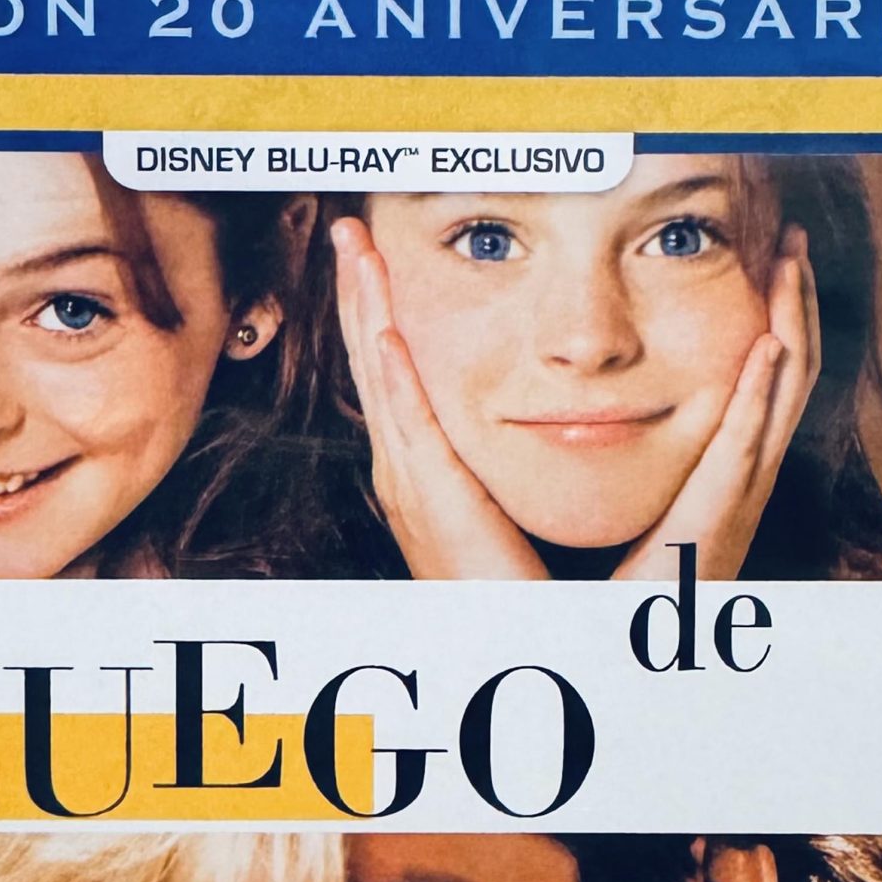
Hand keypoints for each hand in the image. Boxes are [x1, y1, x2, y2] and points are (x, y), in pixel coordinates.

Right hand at [331, 217, 544, 579]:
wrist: (511, 652)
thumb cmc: (514, 595)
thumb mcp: (502, 509)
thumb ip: (503, 467)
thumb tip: (532, 419)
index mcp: (420, 472)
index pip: (393, 373)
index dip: (379, 311)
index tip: (376, 255)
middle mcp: (403, 473)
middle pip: (373, 363)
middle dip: (358, 294)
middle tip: (350, 229)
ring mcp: (410, 488)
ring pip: (382, 380)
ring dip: (367, 314)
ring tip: (358, 254)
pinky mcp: (432, 504)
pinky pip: (410, 429)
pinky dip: (394, 380)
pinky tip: (385, 335)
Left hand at [610, 223, 821, 583]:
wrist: (626, 665)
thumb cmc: (620, 601)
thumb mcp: (630, 512)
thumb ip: (622, 467)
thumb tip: (580, 412)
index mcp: (725, 480)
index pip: (763, 386)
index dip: (777, 325)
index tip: (771, 267)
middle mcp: (742, 486)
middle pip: (787, 377)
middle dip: (795, 307)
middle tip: (792, 243)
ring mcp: (737, 503)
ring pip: (781, 399)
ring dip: (792, 329)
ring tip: (790, 268)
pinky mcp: (716, 524)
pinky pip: (744, 450)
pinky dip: (760, 399)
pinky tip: (766, 347)